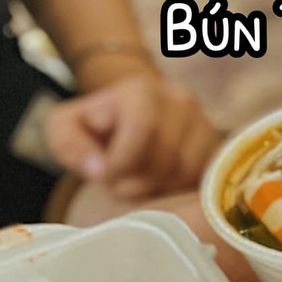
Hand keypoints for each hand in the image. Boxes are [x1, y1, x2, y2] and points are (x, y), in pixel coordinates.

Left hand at [44, 72, 220, 198]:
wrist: (128, 117)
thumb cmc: (93, 126)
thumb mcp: (65, 128)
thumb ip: (70, 145)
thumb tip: (98, 169)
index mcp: (143, 91)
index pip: (143, 130)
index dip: (122, 162)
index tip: (103, 176)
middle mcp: (181, 102)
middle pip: (166, 156)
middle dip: (136, 181)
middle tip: (117, 184)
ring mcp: (204, 125)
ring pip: (184, 172)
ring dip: (156, 189)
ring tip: (135, 183)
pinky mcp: (215, 148)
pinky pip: (200, 181)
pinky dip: (175, 191)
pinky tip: (157, 185)